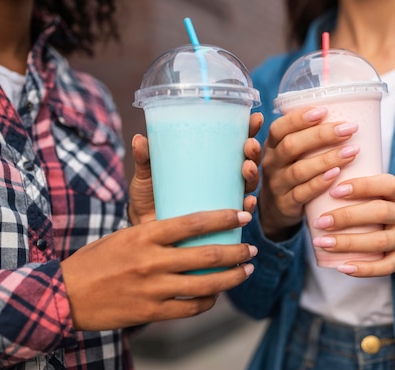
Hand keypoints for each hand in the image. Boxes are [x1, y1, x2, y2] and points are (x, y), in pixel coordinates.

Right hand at [60, 210, 256, 330]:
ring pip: (205, 285)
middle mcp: (151, 261)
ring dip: (231, 278)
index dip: (224, 218)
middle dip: (237, 252)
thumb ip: (156, 234)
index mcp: (144, 235)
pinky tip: (216, 295)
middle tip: (252, 249)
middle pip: (206, 255)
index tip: (243, 214)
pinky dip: (208, 301)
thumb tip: (191, 229)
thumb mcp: (125, 235)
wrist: (64, 295)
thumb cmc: (95, 260)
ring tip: (246, 271)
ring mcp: (153, 289)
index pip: (193, 222)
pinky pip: (190, 308)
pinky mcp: (151, 312)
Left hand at [127, 112, 263, 224]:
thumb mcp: (146, 173)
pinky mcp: (219, 221)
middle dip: (253, 151)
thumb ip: (145, 158)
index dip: (248, 129)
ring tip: (246, 167)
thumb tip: (139, 139)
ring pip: (247, 185)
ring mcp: (222, 199)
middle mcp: (221, 179)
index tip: (254, 118)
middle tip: (249, 144)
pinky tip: (248, 202)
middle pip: (246, 161)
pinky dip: (247, 207)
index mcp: (208, 160)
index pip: (233, 141)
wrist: (144, 227)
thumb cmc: (148, 195)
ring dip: (252, 175)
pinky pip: (239, 215)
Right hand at [259, 107, 359, 239]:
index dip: (299, 118)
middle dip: (321, 135)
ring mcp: (277, 185)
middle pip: (291, 146)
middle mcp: (272, 163)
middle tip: (348, 129)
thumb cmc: (291, 172)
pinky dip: (319, 183)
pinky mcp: (286, 204)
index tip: (323, 111)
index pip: (279, 128)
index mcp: (272, 145)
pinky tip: (336, 175)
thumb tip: (344, 109)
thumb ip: (308, 135)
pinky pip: (302, 193)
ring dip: (327, 159)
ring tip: (352, 151)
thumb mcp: (291, 153)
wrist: (275, 210)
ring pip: (300, 170)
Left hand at [311, 174, 394, 276]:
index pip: (386, 185)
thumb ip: (369, 190)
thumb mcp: (393, 196)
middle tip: (321, 221)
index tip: (334, 190)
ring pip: (378, 241)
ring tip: (322, 243)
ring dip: (348, 243)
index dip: (361, 186)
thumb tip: (324, 184)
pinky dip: (363, 269)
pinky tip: (342, 267)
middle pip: (379, 213)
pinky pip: (384, 267)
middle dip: (347, 217)